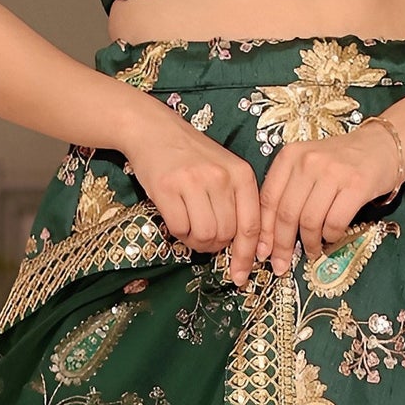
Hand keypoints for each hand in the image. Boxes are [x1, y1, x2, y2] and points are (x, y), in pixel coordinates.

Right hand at [120, 105, 263, 285]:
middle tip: (202, 234)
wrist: (153, 129)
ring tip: (188, 225)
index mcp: (241, 174)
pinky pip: (179, 228)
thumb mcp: (224, 171)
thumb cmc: (192, 156)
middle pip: (226, 235)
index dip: (246, 256)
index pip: (250, 225)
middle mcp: (221, 177)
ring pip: (204, 235)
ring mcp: (194, 181)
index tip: (240, 276)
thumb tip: (246, 249)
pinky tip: (174, 216)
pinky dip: (177, 231)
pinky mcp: (167, 187)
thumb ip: (237, 203)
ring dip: (195, 241)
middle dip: (214, 244)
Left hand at [258, 121, 404, 275]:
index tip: (263, 252)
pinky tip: (332, 237)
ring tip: (313, 250)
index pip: (269, 199)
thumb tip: (271, 235)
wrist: (383, 144)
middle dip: (282, 245)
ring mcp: (333, 172)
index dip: (264, 231)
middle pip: (287, 213)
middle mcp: (309, 161)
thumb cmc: (342, 161)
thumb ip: (288, 191)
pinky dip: (331, 236)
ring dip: (310, 243)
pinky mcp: (357, 185)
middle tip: (282, 264)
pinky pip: (335, 222)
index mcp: (290, 156)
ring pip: (309, 221)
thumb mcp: (308, 165)